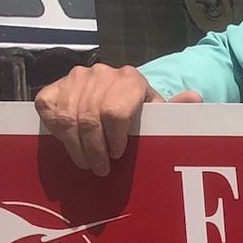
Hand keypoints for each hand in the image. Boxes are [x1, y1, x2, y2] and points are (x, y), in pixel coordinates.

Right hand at [33, 64, 201, 175]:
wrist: (115, 94)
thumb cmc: (141, 111)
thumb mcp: (160, 113)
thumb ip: (176, 109)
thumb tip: (194, 97)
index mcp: (131, 79)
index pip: (115, 112)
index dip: (114, 139)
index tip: (118, 155)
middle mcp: (101, 73)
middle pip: (90, 118)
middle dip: (94, 149)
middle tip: (100, 169)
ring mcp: (74, 78)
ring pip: (67, 117)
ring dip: (75, 146)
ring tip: (86, 162)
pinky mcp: (53, 86)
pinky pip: (48, 111)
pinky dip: (57, 132)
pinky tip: (69, 144)